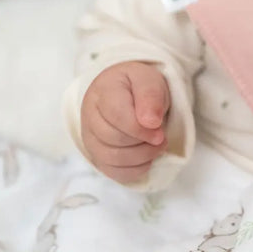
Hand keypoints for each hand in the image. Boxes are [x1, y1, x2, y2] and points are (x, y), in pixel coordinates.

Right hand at [80, 61, 170, 183]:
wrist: (129, 92)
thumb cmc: (139, 85)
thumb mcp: (149, 80)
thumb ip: (150, 96)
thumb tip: (151, 122)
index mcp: (104, 91)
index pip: (117, 115)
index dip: (140, 128)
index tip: (160, 131)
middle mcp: (90, 115)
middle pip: (114, 138)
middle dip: (143, 142)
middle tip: (162, 137)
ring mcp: (90, 137)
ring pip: (111, 158)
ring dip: (141, 157)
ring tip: (157, 146)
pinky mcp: (97, 155)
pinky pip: (112, 171)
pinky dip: (134, 169)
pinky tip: (147, 158)